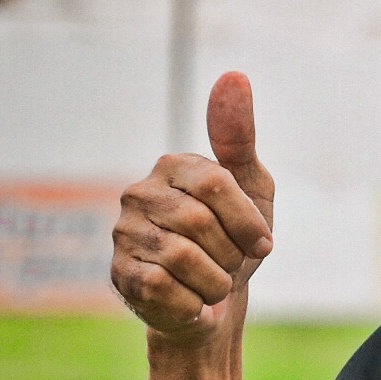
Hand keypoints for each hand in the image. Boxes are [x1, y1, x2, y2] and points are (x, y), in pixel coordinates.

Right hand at [111, 73, 274, 343]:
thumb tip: (233, 75)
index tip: (262, 244)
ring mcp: (123, 233)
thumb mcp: (252, 189)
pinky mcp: (118, 274)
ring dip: (215, 281)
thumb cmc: (236, 239)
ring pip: (183, 259)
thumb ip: (240, 137)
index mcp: (174, 166)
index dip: (248, 222)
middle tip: (229, 264)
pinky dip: (194, 304)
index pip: (218, 184)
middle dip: (231, 255)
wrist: (217, 301)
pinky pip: (165, 290)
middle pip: (200, 224)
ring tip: (212, 281)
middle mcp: (139, 193)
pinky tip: (193, 301)